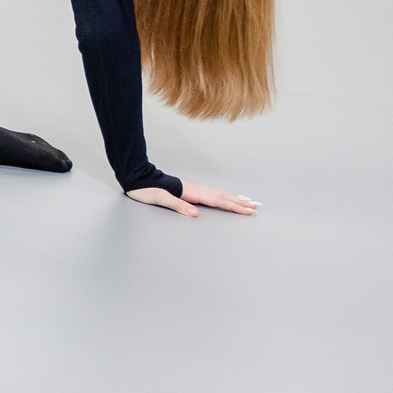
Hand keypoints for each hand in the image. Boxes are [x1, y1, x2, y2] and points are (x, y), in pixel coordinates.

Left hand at [125, 179, 258, 217]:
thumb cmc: (146, 190)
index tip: (248, 211)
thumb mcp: (159, 199)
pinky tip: (224, 197)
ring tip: (247, 202)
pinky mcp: (188, 190)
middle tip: (256, 207)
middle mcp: (194, 189)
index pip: (217, 200)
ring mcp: (192, 189)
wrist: (136, 178)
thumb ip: (177, 205)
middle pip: (222, 196)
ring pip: (218, 194)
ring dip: (233, 199)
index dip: (234, 206)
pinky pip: (210, 194)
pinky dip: (221, 196)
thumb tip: (195, 214)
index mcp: (190, 192)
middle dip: (240, 203)